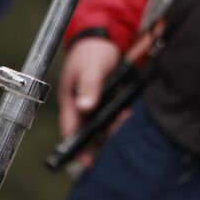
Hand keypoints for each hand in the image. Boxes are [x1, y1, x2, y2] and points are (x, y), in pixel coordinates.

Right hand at [59, 37, 121, 168]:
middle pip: (88, 131)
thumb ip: (89, 86)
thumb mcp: (91, 67)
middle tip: (118, 135)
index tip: (88, 162)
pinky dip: (119, 117)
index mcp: (70, 101)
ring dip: (113, 127)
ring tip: (127, 119)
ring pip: (101, 124)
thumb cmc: (92, 52)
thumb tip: (85, 106)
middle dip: (102, 138)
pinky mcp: (105, 99)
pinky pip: (111, 115)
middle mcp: (80, 105)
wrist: (104, 37)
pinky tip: (129, 114)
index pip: (71, 130)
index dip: (77, 148)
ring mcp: (92, 103)